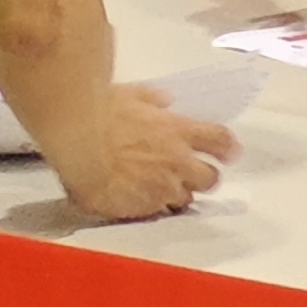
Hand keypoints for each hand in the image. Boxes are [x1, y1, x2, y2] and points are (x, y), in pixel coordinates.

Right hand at [55, 85, 236, 222]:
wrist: (78, 145)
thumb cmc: (100, 113)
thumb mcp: (130, 95)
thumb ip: (153, 99)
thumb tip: (166, 101)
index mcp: (177, 131)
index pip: (219, 141)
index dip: (228, 148)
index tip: (229, 153)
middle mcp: (177, 162)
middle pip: (210, 178)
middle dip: (203, 177)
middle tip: (189, 173)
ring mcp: (162, 189)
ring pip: (185, 199)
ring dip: (176, 194)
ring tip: (155, 188)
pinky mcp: (143, 209)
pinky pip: (155, 212)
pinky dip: (149, 206)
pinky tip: (133, 198)